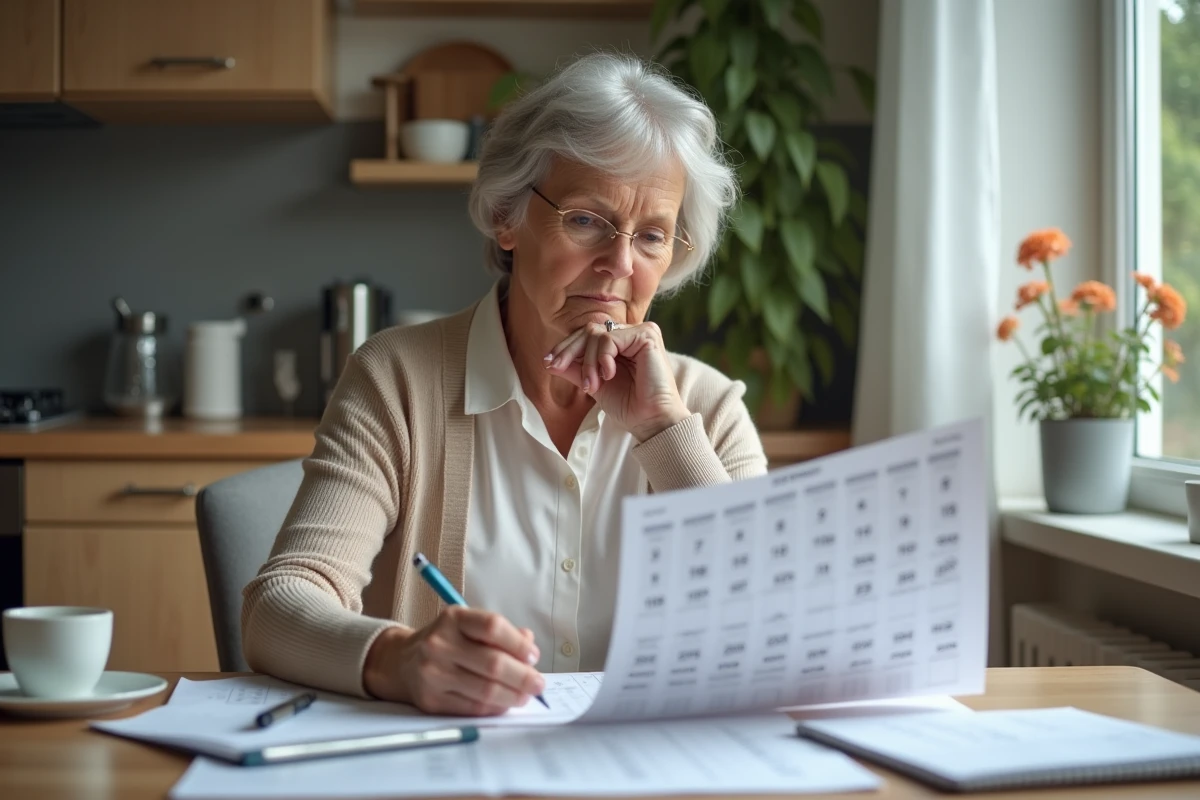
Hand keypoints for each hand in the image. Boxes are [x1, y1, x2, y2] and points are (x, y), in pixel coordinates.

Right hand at [362, 607, 544, 715]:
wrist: (402, 662)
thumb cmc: (446, 642)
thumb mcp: (468, 626)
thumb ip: (499, 633)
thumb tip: (529, 644)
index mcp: (453, 618)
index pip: (492, 626)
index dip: (518, 643)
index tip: (533, 656)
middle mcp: (439, 644)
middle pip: (493, 663)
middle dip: (523, 677)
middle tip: (539, 684)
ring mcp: (433, 674)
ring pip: (485, 690)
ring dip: (513, 696)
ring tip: (526, 696)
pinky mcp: (431, 700)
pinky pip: (472, 708)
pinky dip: (495, 708)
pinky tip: (505, 704)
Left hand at [544, 320, 690, 441]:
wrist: (650, 420)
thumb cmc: (629, 406)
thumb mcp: (594, 386)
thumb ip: (575, 371)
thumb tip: (549, 362)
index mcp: (620, 345)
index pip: (587, 336)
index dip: (566, 348)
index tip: (549, 363)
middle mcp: (630, 335)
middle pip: (589, 331)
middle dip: (569, 351)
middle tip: (557, 368)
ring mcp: (639, 333)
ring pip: (596, 334)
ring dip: (587, 362)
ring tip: (591, 385)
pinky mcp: (647, 335)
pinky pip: (610, 338)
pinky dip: (602, 357)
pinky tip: (608, 375)